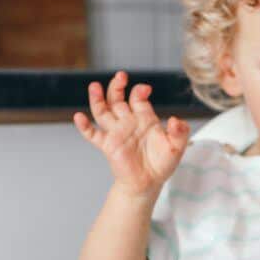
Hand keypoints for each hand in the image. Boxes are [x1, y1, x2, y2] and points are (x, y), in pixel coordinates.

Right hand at [74, 71, 190, 198]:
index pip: (137, 98)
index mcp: (144, 117)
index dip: (139, 91)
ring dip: (97, 99)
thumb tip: (176, 120)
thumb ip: (180, 133)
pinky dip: (85, 126)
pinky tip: (79, 117)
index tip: (145, 90)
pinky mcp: (108, 145)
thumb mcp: (176, 147)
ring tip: (94, 87)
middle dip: (117, 86)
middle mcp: (128, 121)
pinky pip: (93, 134)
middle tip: (121, 76)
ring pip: (102, 111)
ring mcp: (116, 132)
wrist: (148, 183)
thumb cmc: (162, 163)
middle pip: (116, 98)